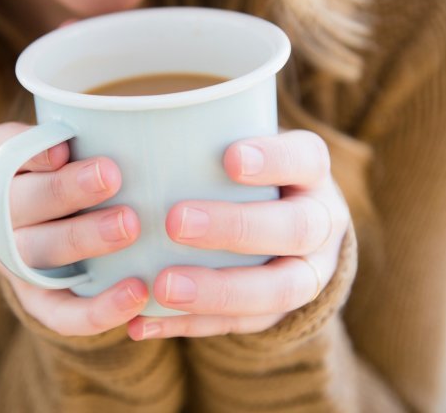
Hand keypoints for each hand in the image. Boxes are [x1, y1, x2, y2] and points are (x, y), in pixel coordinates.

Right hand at [0, 122, 148, 335]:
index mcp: (13, 165)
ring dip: (81, 237)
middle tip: (112, 176)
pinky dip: (97, 308)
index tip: (63, 146)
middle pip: (21, 200)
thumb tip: (158, 117)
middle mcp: (6, 212)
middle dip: (65, 189)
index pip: (3, 147)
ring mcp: (18, 259)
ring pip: (37, 251)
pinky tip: (137, 293)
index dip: (28, 149)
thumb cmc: (98, 181)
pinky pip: (60, 312)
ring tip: (129, 226)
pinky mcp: (38, 302)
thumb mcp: (96, 149)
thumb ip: (110, 133)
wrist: (83, 248)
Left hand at [127, 130, 350, 339]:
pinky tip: (145, 321)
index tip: (230, 157)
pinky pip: (241, 326)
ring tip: (163, 286)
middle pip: (294, 228)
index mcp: (311, 172)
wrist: (287, 229)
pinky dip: (190, 325)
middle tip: (176, 221)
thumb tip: (124, 119)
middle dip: (236, 227)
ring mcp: (307, 273)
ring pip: (277, 290)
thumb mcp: (242, 143)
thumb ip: (205, 134)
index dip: (274, 159)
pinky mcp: (280, 313)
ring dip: (218, 290)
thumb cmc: (245, 174)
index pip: (305, 159)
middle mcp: (321, 223)